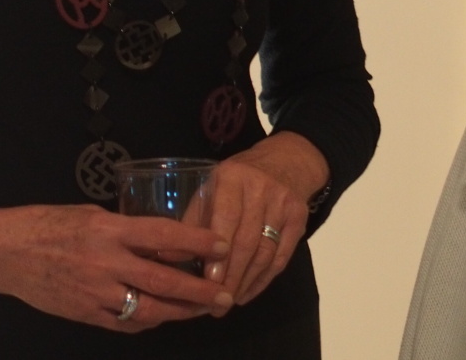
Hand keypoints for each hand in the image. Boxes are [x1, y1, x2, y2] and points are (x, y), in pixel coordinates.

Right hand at [0, 203, 231, 331]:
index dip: (197, 242)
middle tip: (226, 295)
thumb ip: (125, 228)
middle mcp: (106, 264)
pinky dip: (149, 320)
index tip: (222, 246)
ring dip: (181, 311)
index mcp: (109, 231)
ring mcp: (96, 294)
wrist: (4, 253)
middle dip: (200, 290)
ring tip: (204, 309)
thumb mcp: (91, 214)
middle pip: (164, 281)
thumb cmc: (48, 223)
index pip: (164, 236)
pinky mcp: (85, 315)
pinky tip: (165, 316)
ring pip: (149, 309)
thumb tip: (159, 239)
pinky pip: (125, 323)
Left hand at [204, 132, 327, 304]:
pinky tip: (247, 293)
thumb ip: (193, 221)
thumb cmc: (237, 181)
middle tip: (215, 303)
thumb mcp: (211, 188)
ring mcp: (284, 203)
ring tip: (228, 302)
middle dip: (231, 276)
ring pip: (265, 252)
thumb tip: (165, 255)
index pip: (226, 219)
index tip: (208, 282)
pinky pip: (281, 257)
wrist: (285, 162)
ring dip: (246, 282)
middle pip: (247, 241)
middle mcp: (261, 188)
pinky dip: (263, 280)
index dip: (219, 253)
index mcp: (232, 177)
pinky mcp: (300, 219)